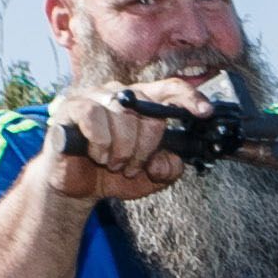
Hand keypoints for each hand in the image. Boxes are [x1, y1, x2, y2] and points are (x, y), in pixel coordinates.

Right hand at [41, 76, 218, 202]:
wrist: (77, 188)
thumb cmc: (113, 175)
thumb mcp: (150, 178)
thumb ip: (168, 169)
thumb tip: (169, 159)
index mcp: (142, 104)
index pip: (170, 89)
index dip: (190, 97)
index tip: (205, 113)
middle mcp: (120, 94)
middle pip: (150, 111)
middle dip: (145, 147)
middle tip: (131, 165)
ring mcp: (95, 97)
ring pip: (123, 117)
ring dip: (121, 150)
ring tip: (112, 163)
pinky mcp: (72, 107)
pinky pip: (94, 118)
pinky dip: (100, 143)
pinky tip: (96, 154)